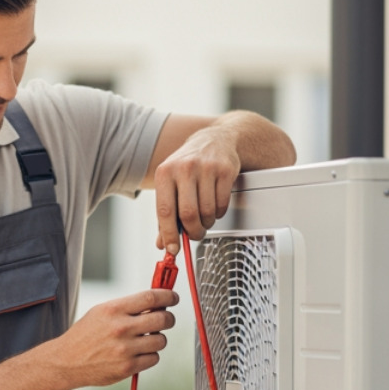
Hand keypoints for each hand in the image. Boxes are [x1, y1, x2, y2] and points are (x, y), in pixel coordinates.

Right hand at [51, 288, 178, 388]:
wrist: (66, 361)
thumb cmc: (86, 335)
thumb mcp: (101, 312)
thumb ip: (128, 307)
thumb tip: (157, 302)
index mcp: (113, 310)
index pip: (151, 297)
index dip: (168, 296)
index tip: (173, 297)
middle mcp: (120, 328)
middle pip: (162, 319)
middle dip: (168, 318)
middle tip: (165, 319)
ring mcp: (125, 350)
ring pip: (161, 341)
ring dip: (158, 339)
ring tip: (146, 339)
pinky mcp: (127, 368)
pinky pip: (154, 358)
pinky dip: (150, 355)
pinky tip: (138, 353)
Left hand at [154, 126, 242, 254]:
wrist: (215, 139)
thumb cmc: (188, 165)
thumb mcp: (171, 183)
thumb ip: (166, 214)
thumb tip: (163, 243)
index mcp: (165, 173)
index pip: (165, 211)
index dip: (169, 234)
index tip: (172, 249)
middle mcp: (184, 168)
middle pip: (188, 214)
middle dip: (193, 231)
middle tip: (195, 235)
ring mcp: (206, 168)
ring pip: (207, 211)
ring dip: (207, 223)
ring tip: (204, 218)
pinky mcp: (225, 170)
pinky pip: (222, 204)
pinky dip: (218, 213)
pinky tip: (214, 206)